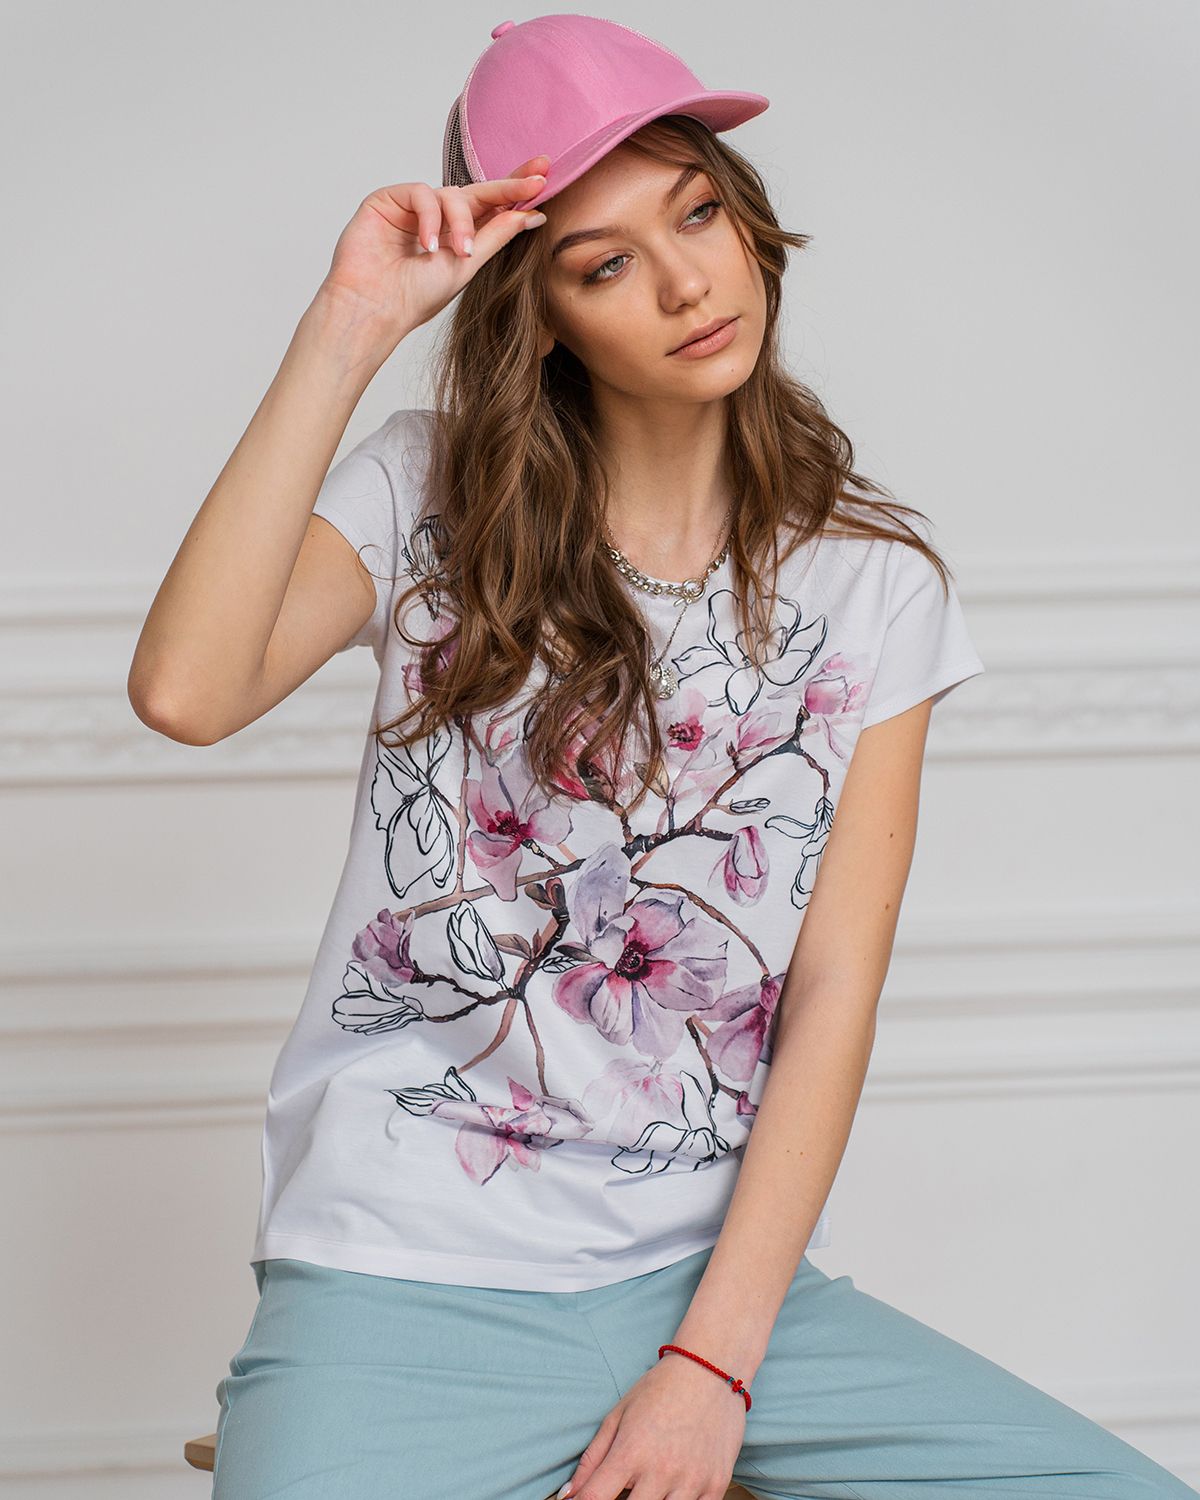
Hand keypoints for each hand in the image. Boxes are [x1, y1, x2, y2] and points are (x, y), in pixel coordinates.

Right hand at [317, 154, 550, 338]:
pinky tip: (428, 245)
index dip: (515, 191)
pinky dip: (430, 217)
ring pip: (452, 194)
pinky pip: (421, 193)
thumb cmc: (414, 296)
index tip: (544, 178)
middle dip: (507, 185)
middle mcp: (437, 219)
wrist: (375, 308)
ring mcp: (412, 208)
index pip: (490, 208)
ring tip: (460, 253)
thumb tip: (533, 215)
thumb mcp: (468, 264)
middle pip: (477, 191)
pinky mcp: (388, 200)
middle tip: (537, 177)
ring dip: (461, 222)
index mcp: (456, 236)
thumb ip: (497, 235)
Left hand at [559, 1351, 746, 1499]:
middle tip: (625, 1485)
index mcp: (631, 1452)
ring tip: (651, 1484)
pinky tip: (675, 1487)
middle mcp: (661, 1471)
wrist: (710, 1369)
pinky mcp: (716, 1485)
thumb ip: (592, 1459)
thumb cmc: (660, 1389)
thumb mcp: (618, 1415)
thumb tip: (569, 1495)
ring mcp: (691, 1480)